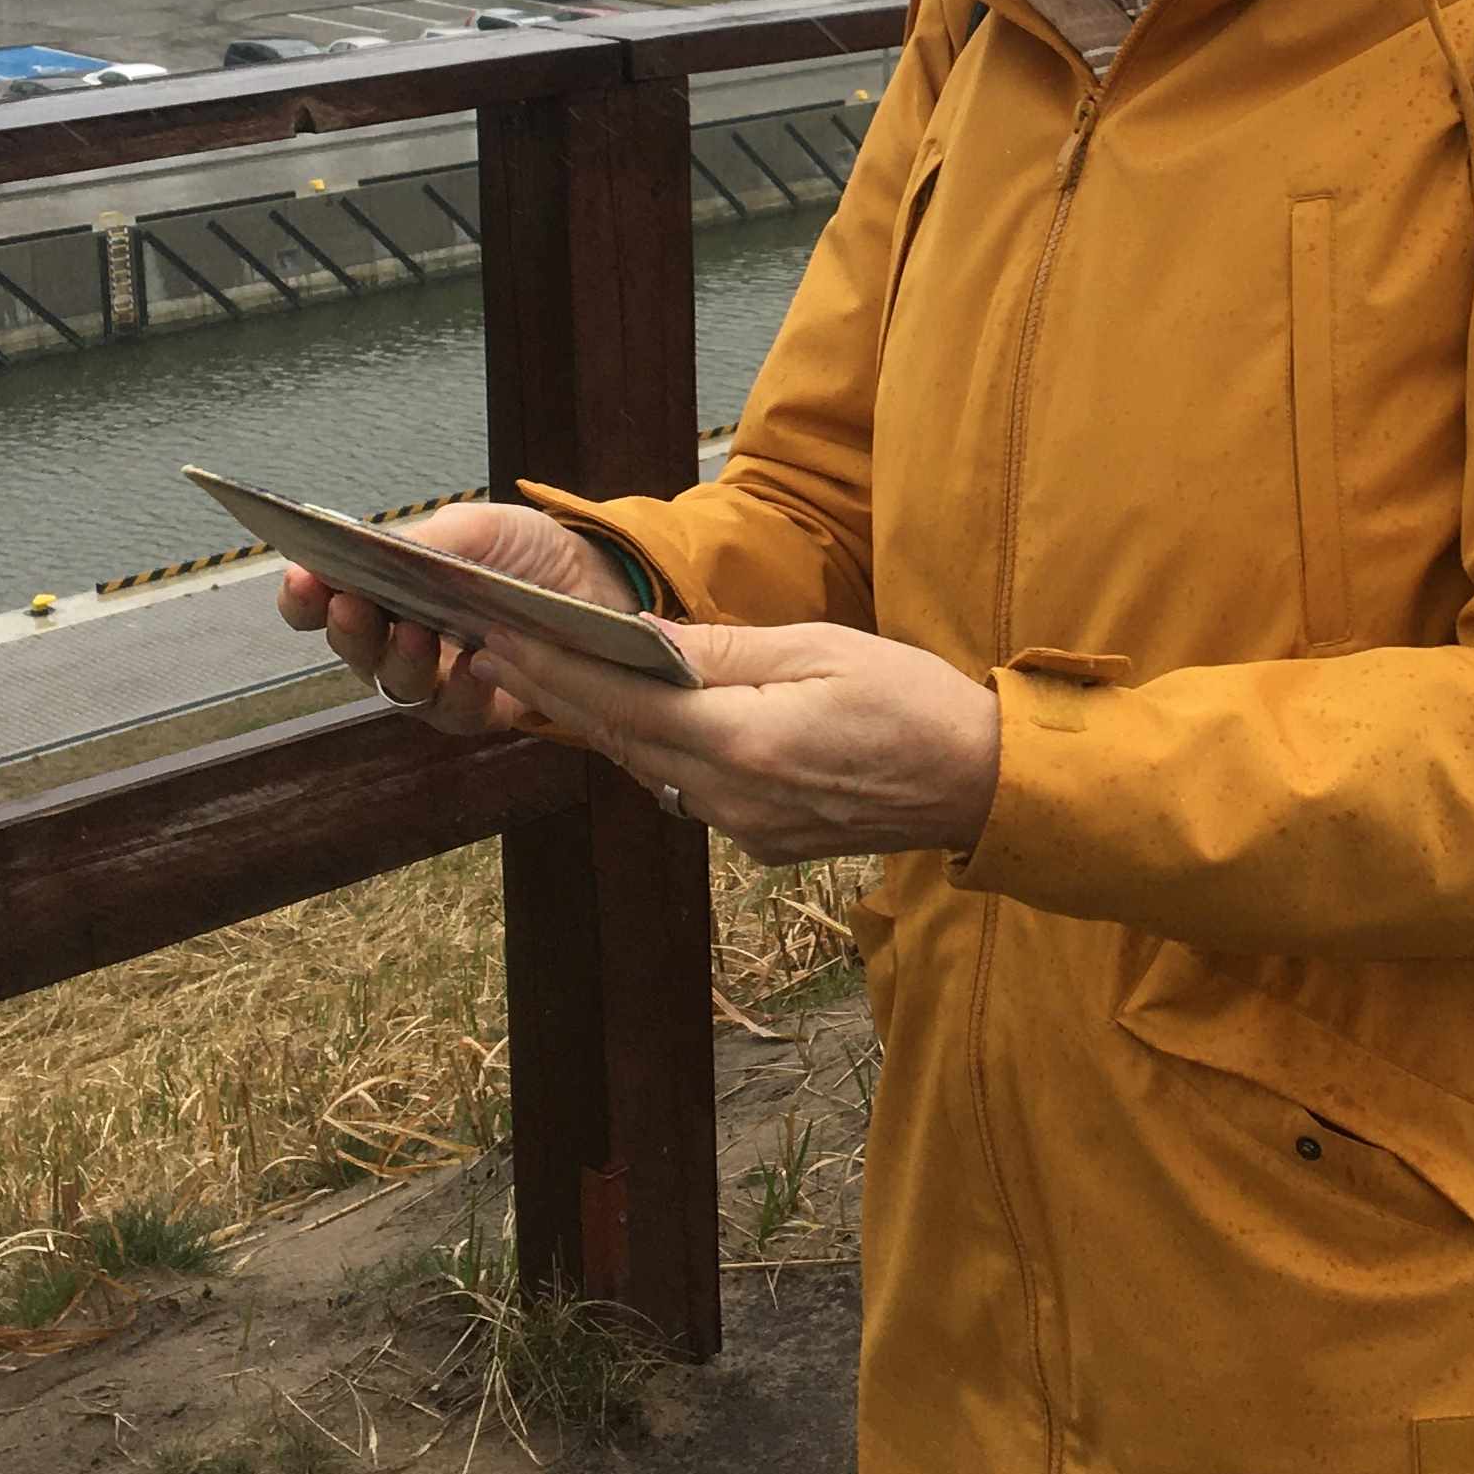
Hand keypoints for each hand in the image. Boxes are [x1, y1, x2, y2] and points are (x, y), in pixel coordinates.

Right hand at [277, 501, 634, 727]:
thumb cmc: (528, 553)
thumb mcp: (483, 527)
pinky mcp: (478, 710)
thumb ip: (432, 538)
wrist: (599, 584)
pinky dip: (458, 688)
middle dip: (347, 626)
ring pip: (395, 683)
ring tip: (415, 631)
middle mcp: (398, 639)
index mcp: (386, 589)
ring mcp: (435, 679)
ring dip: (399, 658)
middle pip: (352, 646)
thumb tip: (381, 547)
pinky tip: (470, 665)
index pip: (324, 600)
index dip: (304, 594)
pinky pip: (452, 710)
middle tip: (350, 603)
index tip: (300, 577)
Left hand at [457, 610, 998, 866]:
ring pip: (650, 766)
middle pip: (620, 738)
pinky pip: (688, 788)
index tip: (495, 632)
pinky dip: (654, 748)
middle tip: (491, 645)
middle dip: (554, 689)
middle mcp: (730, 798)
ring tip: (543, 673)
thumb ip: (723, 652)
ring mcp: (744, 828)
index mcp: (744, 744)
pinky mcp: (761, 840)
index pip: (620, 701)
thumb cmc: (916, 703)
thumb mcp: (821, 649)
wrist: (982, 786)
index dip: (550, 666)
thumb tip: (642, 639)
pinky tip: (637, 715)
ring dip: (598, 721)